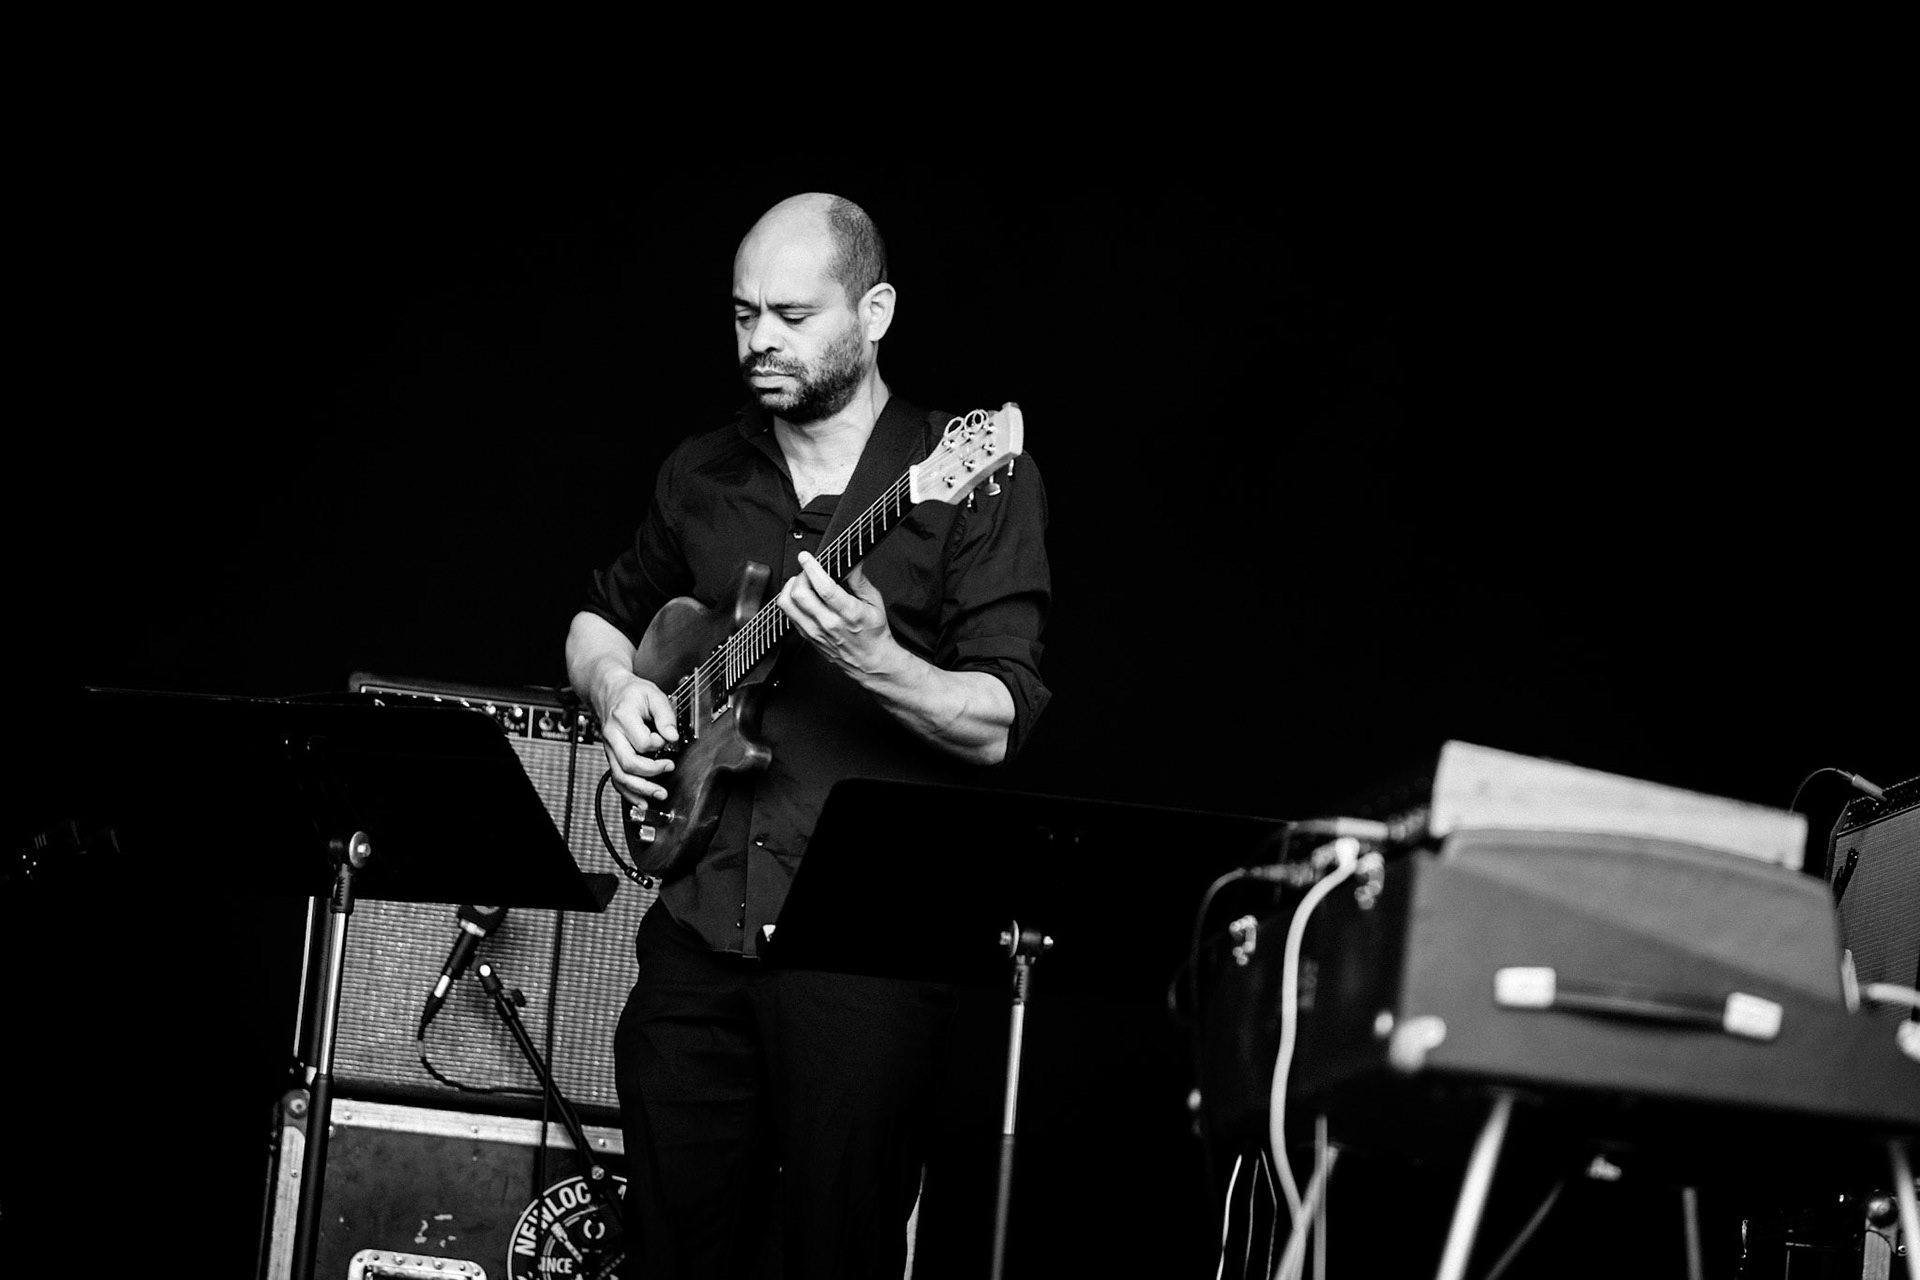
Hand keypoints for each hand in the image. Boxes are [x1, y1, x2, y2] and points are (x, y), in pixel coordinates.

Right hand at [597, 673, 678, 806]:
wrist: (609, 691)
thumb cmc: (632, 693)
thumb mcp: (653, 694)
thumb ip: (665, 715)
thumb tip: (672, 737)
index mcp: (623, 718)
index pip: (643, 741)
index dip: (659, 743)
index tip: (667, 738)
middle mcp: (613, 736)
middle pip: (629, 763)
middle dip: (652, 772)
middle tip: (669, 767)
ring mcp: (609, 748)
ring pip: (621, 776)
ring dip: (641, 789)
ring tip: (659, 794)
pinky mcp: (611, 755)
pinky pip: (617, 778)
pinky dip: (628, 793)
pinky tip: (641, 802)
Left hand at [777, 551, 898, 680]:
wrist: (870, 662)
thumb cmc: (873, 633)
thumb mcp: (874, 603)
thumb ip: (859, 580)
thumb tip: (852, 562)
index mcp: (849, 613)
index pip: (824, 588)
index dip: (812, 569)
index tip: (806, 557)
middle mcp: (829, 624)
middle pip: (799, 594)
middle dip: (800, 576)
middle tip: (808, 572)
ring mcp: (815, 632)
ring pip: (787, 605)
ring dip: (791, 588)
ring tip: (801, 583)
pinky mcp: (807, 637)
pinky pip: (789, 615)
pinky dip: (791, 601)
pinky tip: (802, 598)